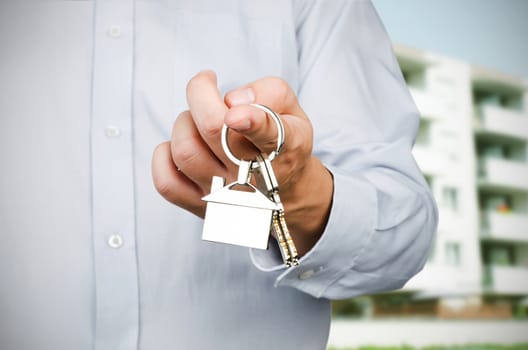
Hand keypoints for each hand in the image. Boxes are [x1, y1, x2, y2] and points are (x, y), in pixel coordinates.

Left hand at [152, 70, 332, 255]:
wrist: (286, 194)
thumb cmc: (283, 145)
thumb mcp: (295, 113)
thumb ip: (272, 93)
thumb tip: (233, 100)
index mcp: (282, 148)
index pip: (268, 135)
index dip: (250, 121)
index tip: (235, 113)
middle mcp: (252, 175)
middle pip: (213, 130)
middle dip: (201, 95)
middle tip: (207, 88)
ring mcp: (224, 193)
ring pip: (185, 150)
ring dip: (185, 123)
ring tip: (199, 121)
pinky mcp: (201, 206)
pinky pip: (166, 181)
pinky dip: (164, 155)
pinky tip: (183, 145)